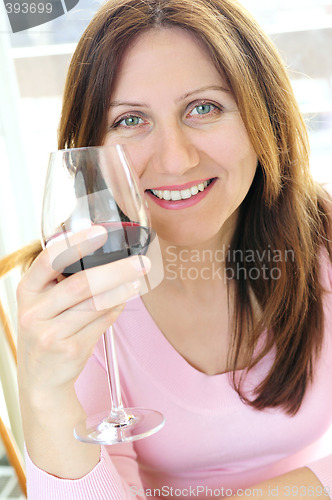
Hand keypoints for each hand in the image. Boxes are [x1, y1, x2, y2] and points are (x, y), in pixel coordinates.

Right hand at [17, 225, 149, 401]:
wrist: (41, 380)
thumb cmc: (47, 332)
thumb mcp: (43, 304)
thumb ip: (63, 281)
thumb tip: (105, 256)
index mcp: (27, 291)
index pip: (49, 259)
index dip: (76, 243)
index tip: (101, 232)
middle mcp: (34, 311)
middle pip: (81, 284)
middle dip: (115, 270)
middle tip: (140, 262)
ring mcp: (51, 333)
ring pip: (95, 304)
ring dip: (121, 290)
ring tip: (138, 280)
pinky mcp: (70, 349)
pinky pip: (101, 323)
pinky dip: (116, 309)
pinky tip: (124, 300)